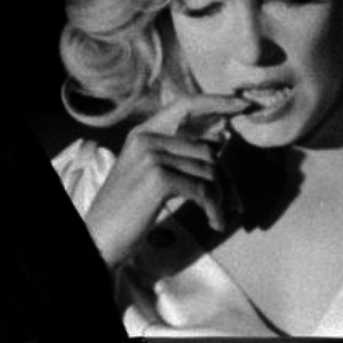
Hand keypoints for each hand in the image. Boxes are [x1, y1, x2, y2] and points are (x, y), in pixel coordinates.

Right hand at [83, 93, 252, 266]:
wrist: (99, 240)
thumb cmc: (126, 213)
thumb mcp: (148, 176)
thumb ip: (177, 156)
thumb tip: (220, 140)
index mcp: (141, 134)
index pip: (185, 105)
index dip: (216, 102)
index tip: (243, 104)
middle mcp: (146, 139)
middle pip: (207, 149)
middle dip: (225, 179)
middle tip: (233, 204)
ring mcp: (151, 157)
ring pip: (209, 170)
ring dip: (221, 198)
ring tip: (218, 217)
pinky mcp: (159, 179)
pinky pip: (203, 190)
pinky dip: (213, 208)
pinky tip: (212, 222)